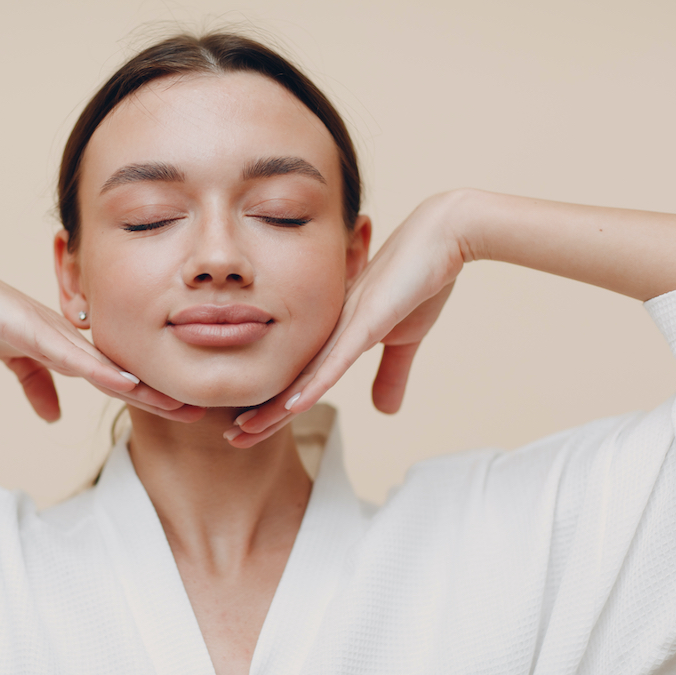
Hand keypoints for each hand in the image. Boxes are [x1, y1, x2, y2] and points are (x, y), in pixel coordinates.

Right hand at [0, 242, 204, 422]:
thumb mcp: (10, 358)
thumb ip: (35, 384)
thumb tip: (54, 416)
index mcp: (64, 342)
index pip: (113, 372)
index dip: (146, 392)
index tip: (178, 409)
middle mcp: (67, 334)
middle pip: (121, 369)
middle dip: (158, 392)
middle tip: (198, 411)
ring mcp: (51, 330)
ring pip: (106, 365)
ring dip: (142, 388)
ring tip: (178, 404)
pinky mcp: (29, 330)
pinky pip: (70, 356)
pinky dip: (101, 372)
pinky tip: (127, 385)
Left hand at [226, 193, 465, 446]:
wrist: (443, 237)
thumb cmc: (420, 281)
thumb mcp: (406, 339)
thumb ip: (390, 374)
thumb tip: (384, 411)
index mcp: (336, 334)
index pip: (301, 378)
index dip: (276, 406)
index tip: (250, 429)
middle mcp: (330, 330)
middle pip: (291, 380)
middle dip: (262, 412)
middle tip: (232, 437)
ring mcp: (345, 325)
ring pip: (304, 375)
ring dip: (275, 407)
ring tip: (245, 430)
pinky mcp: (366, 321)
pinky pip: (336, 360)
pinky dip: (314, 385)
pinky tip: (291, 407)